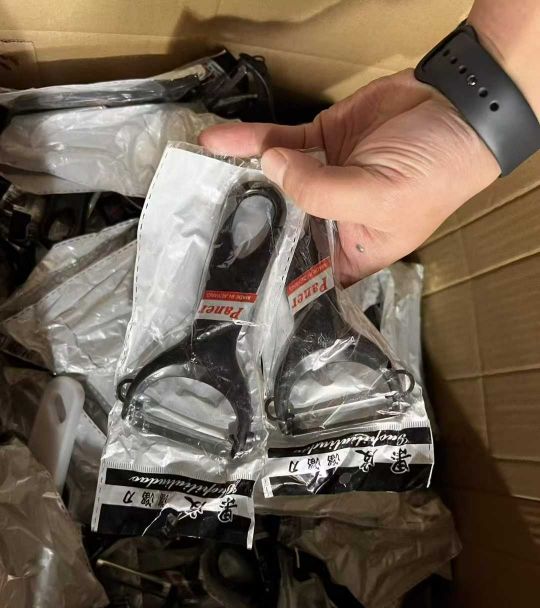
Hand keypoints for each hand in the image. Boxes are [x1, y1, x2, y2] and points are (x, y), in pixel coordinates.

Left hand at [200, 69, 499, 282]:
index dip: (273, 279)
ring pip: (272, 184)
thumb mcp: (381, 197)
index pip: (306, 275)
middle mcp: (333, 222)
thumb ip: (320, 192)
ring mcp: (321, 180)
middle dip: (245, 230)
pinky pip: (276, 145)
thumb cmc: (434, 172)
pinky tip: (216, 143)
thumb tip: (269, 166)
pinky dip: (248, 142)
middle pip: (280, 230)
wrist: (456, 108)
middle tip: (199, 238)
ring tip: (196, 187)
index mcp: (353, 252)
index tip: (232, 283)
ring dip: (238, 182)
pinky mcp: (316, 143)